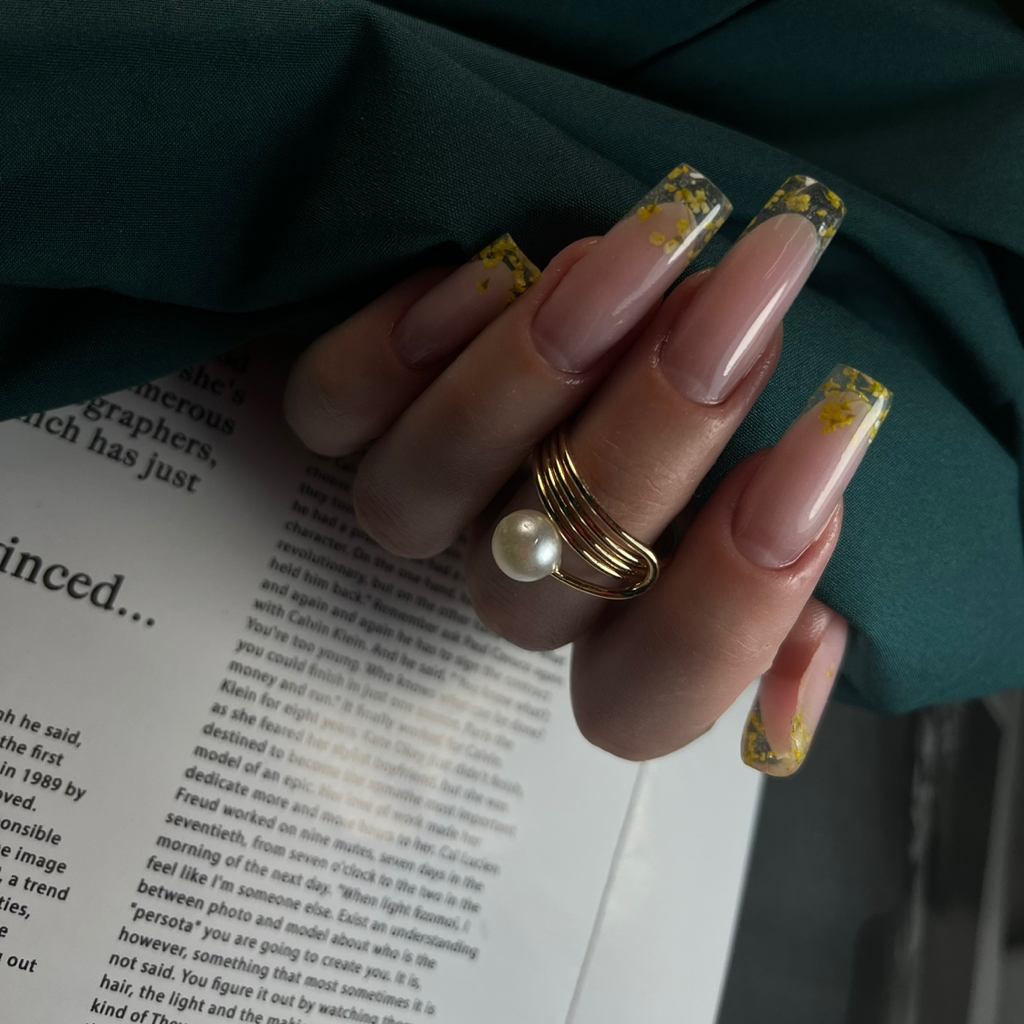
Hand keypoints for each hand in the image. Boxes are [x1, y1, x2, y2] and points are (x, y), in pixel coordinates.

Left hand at [283, 168, 887, 775]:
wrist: (666, 266)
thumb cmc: (743, 370)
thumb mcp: (801, 460)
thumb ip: (804, 557)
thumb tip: (807, 674)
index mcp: (621, 623)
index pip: (648, 695)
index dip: (728, 604)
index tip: (823, 445)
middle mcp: (514, 576)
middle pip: (539, 583)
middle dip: (652, 438)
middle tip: (737, 304)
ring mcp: (428, 500)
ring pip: (416, 501)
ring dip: (525, 378)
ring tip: (628, 257)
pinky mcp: (352, 410)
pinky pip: (331, 410)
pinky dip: (396, 347)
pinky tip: (492, 268)